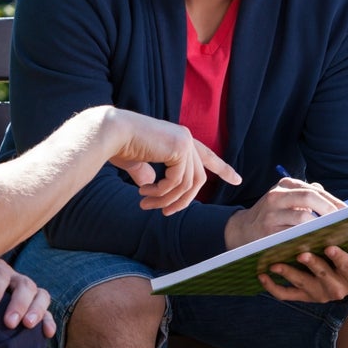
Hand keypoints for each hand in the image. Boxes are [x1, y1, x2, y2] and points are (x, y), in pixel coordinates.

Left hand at [0, 258, 55, 336]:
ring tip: (29, 326)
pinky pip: (48, 310)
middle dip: (19, 303)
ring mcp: (26, 291)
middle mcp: (12, 277)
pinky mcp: (34, 307)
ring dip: (38, 309)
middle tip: (9, 323)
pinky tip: (47, 335)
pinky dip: (50, 320)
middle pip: (24, 284)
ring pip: (40, 293)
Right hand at [102, 108, 242, 215]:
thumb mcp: (136, 162)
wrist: (109, 132)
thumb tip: (150, 183)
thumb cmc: (118, 145)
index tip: (237, 180)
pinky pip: (177, 182)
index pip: (206, 156)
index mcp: (179, 138)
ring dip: (165, 200)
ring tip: (145, 203)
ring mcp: (185, 141)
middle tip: (164, 214)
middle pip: (198, 179)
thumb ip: (146, 172)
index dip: (222, 168)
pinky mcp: (180, 148)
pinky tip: (143, 191)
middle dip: (182, 201)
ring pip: (187, 185)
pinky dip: (161, 193)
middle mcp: (186, 138)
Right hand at [224, 178, 344, 249]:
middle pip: (308, 197)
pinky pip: (293, 234)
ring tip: (335, 232)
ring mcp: (271, 213)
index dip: (332, 200)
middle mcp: (276, 195)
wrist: (243, 230)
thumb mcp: (286, 199)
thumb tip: (334, 201)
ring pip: (302, 217)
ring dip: (321, 225)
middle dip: (329, 209)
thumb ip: (308, 196)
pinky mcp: (269, 231)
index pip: (313, 189)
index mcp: (284, 185)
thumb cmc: (273, 214)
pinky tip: (318, 242)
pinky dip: (308, 238)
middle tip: (344, 221)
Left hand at [259, 238, 347, 303]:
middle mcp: (336, 288)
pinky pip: (286, 294)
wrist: (347, 281)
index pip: (347, 269)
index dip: (339, 259)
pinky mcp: (302, 296)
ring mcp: (317, 293)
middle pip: (323, 278)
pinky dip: (273, 286)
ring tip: (275, 261)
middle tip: (300, 252)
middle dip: (312, 265)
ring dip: (288, 273)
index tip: (330, 246)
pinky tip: (262, 274)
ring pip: (302, 285)